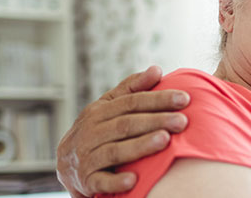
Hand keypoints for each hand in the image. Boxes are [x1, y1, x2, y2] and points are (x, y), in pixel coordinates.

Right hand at [57, 66, 189, 196]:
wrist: (66, 164)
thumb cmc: (96, 131)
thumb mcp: (108, 107)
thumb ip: (131, 89)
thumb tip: (156, 69)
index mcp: (99, 111)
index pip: (132, 102)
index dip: (158, 99)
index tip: (184, 98)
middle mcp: (91, 132)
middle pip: (126, 124)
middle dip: (156, 121)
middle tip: (182, 121)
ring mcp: (88, 156)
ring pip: (115, 150)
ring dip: (140, 146)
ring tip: (165, 140)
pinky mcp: (86, 180)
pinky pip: (101, 180)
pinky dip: (116, 181)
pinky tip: (134, 179)